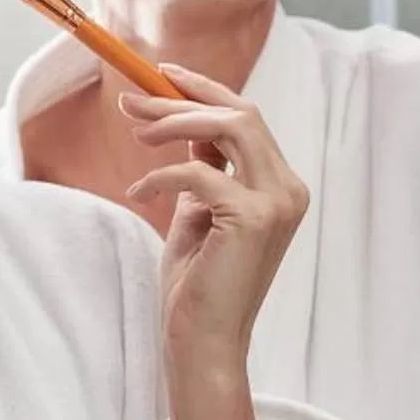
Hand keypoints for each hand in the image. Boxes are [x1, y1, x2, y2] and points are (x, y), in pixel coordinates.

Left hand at [119, 65, 307, 360]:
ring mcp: (276, 203)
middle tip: (131, 101)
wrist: (204, 342)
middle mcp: (288, 189)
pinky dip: (160, 175)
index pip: (248, 119)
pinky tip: (138, 194)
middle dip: (182, 99)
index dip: (205, 91)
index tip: (163, 77)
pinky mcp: (252, 219)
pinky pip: (198, 172)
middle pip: (241, 114)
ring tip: (135, 134)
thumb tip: (182, 124)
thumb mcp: (199, 213)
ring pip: (230, 128)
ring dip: (174, 123)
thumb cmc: (198, 286)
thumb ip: (203, 170)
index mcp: (281, 186)